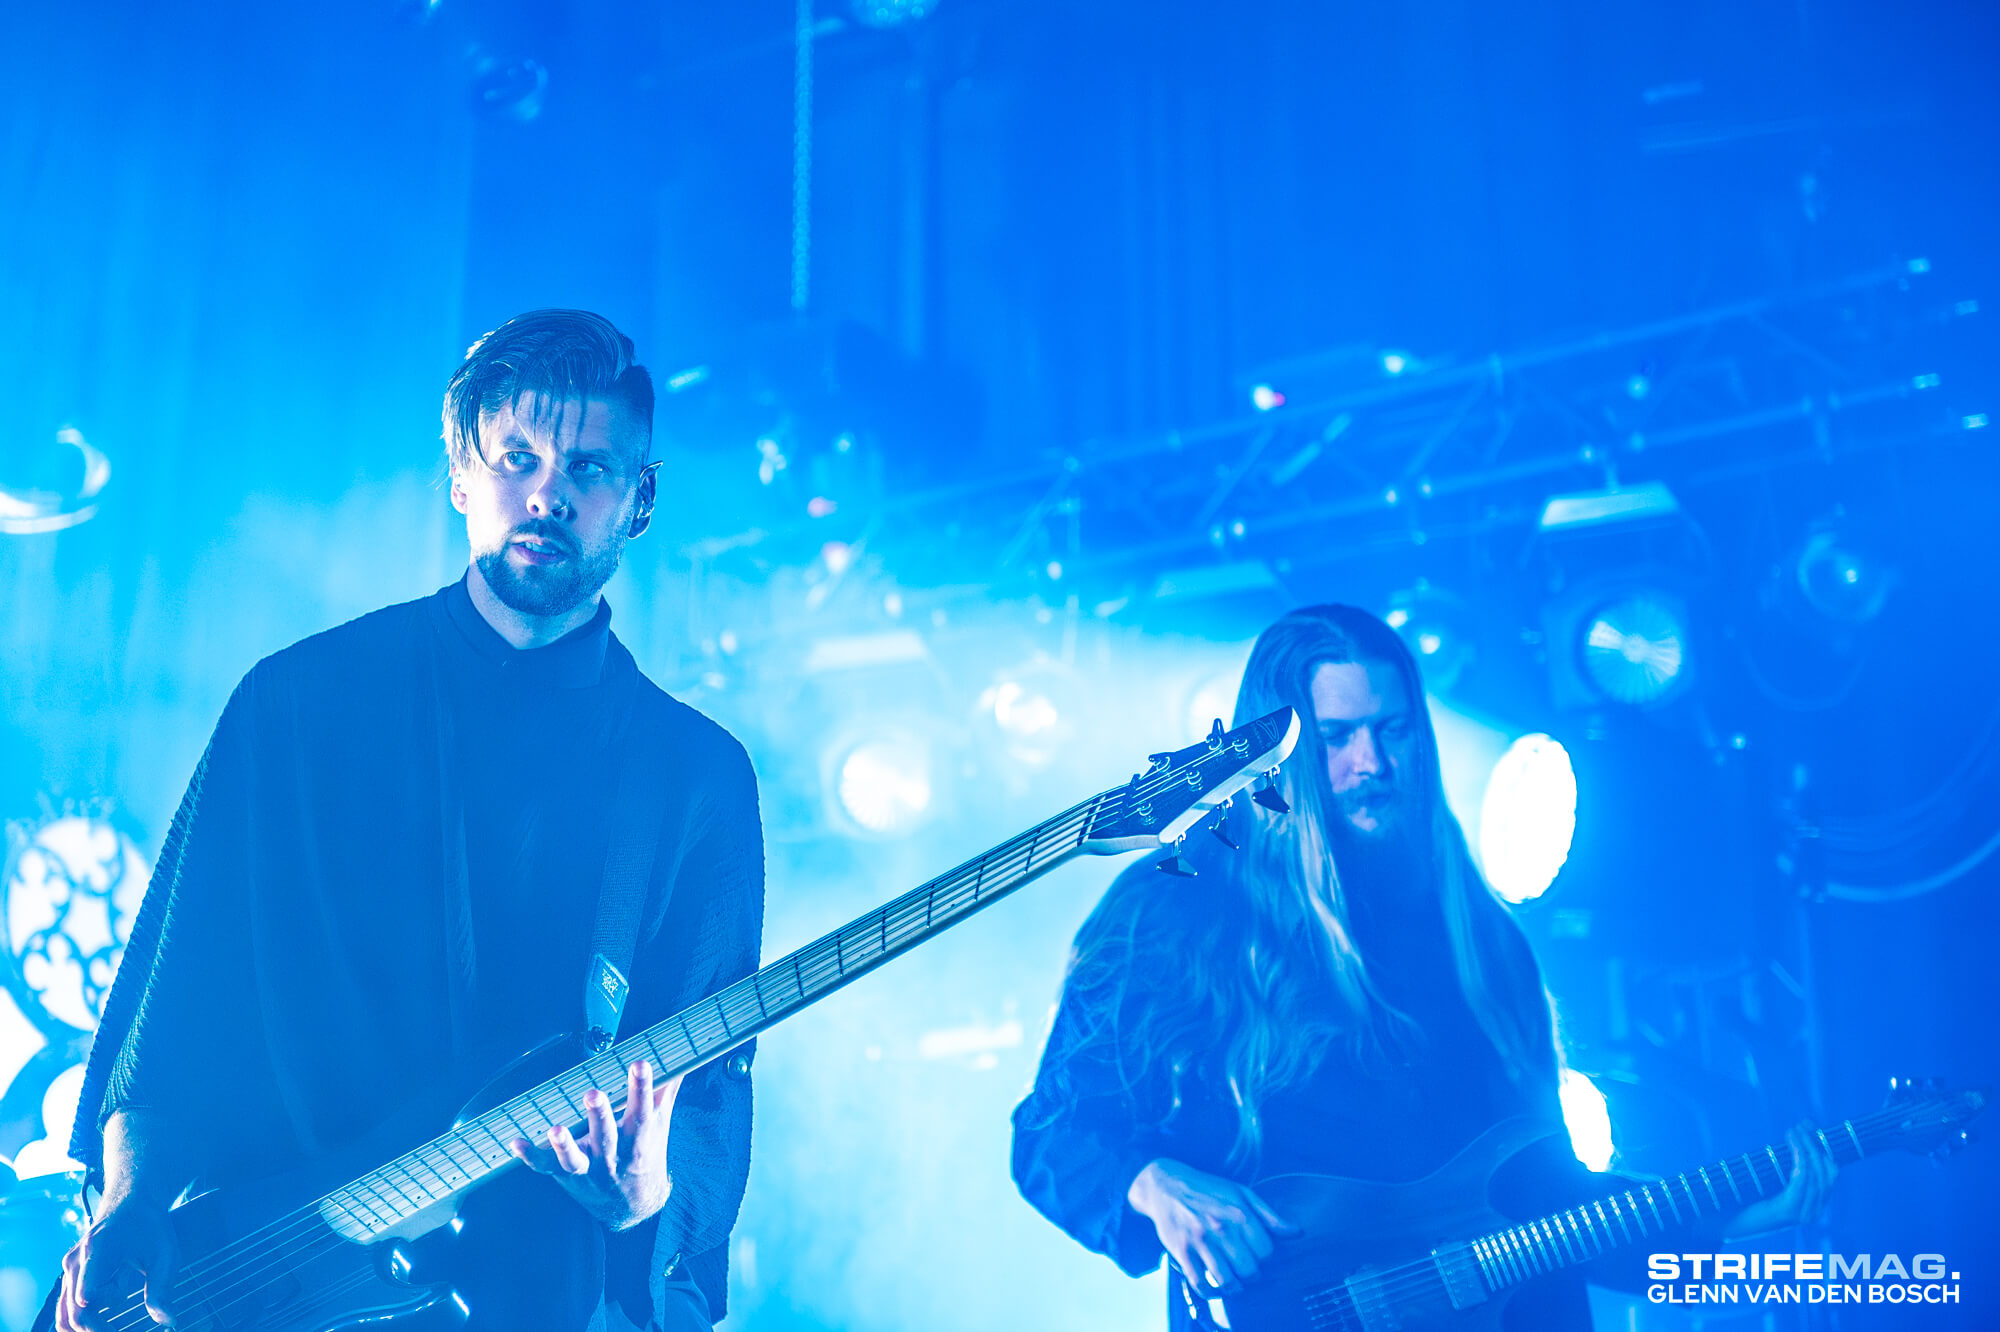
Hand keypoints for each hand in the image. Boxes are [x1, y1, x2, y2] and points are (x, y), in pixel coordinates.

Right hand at [57, 1196, 178, 1330]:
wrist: (131, 1203)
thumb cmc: (150, 1226)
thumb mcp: (165, 1254)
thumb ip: (163, 1288)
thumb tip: (169, 1322)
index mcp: (98, 1249)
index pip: (87, 1291)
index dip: (93, 1314)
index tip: (105, 1323)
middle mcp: (76, 1262)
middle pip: (74, 1311)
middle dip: (96, 1331)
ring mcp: (70, 1271)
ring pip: (66, 1315)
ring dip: (89, 1329)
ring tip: (115, 1331)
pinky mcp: (71, 1278)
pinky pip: (68, 1309)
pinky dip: (84, 1323)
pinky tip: (106, 1327)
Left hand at [509, 1059, 682, 1230]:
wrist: (633, 1206)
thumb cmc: (646, 1156)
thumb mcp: (661, 1125)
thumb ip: (666, 1090)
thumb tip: (682, 1056)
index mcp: (639, 1141)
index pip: (642, 1112)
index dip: (641, 1088)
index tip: (639, 1063)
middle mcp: (613, 1157)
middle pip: (605, 1136)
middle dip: (598, 1115)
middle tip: (593, 1093)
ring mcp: (588, 1170)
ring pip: (575, 1159)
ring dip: (564, 1145)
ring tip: (555, 1129)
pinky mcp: (566, 1176)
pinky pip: (545, 1167)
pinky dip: (530, 1156)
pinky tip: (515, 1142)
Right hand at [1127, 1157, 1298, 1292]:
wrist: (1166, 1185)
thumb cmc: (1208, 1189)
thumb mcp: (1241, 1193)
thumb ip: (1270, 1215)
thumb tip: (1298, 1233)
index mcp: (1239, 1212)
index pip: (1266, 1251)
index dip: (1266, 1257)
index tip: (1259, 1255)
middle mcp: (1220, 1228)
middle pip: (1249, 1269)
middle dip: (1252, 1274)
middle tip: (1247, 1270)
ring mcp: (1200, 1241)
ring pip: (1226, 1280)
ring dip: (1235, 1287)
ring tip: (1235, 1282)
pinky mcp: (1182, 1252)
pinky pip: (1200, 1283)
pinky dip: (1211, 1293)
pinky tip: (1216, 1288)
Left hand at [1723, 1122, 1838, 1240]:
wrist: (1724, 1225)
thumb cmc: (1743, 1201)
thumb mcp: (1768, 1184)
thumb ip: (1783, 1170)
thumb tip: (1793, 1138)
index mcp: (1812, 1207)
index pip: (1829, 1175)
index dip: (1822, 1149)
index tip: (1810, 1128)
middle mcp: (1813, 1213)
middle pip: (1827, 1172)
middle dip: (1816, 1145)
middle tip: (1802, 1125)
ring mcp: (1803, 1213)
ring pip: (1815, 1172)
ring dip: (1806, 1146)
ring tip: (1794, 1129)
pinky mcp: (1789, 1210)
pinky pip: (1801, 1178)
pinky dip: (1799, 1155)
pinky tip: (1792, 1141)